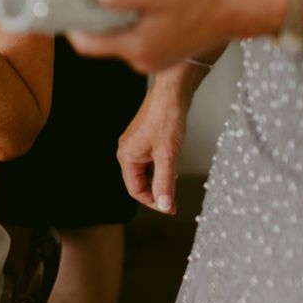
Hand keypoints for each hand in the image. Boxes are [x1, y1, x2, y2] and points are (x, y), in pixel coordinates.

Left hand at [67, 0, 228, 72]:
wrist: (232, 14)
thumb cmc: (199, 2)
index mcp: (137, 47)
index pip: (88, 46)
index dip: (73, 29)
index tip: (67, 11)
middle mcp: (141, 61)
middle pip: (103, 44)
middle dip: (95, 23)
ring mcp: (151, 62)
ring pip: (120, 43)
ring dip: (115, 25)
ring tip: (119, 1)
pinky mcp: (161, 58)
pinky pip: (135, 44)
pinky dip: (131, 29)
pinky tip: (140, 11)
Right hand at [117, 81, 186, 213]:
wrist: (171, 94)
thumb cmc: (167, 120)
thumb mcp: (168, 157)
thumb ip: (165, 184)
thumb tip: (165, 206)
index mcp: (126, 156)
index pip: (135, 190)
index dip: (153, 202)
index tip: (172, 208)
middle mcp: (126, 150)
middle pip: (138, 182)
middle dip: (156, 192)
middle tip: (175, 200)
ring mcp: (134, 143)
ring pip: (144, 171)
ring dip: (159, 180)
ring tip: (175, 182)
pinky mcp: (143, 138)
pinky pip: (148, 160)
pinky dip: (159, 168)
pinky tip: (172, 166)